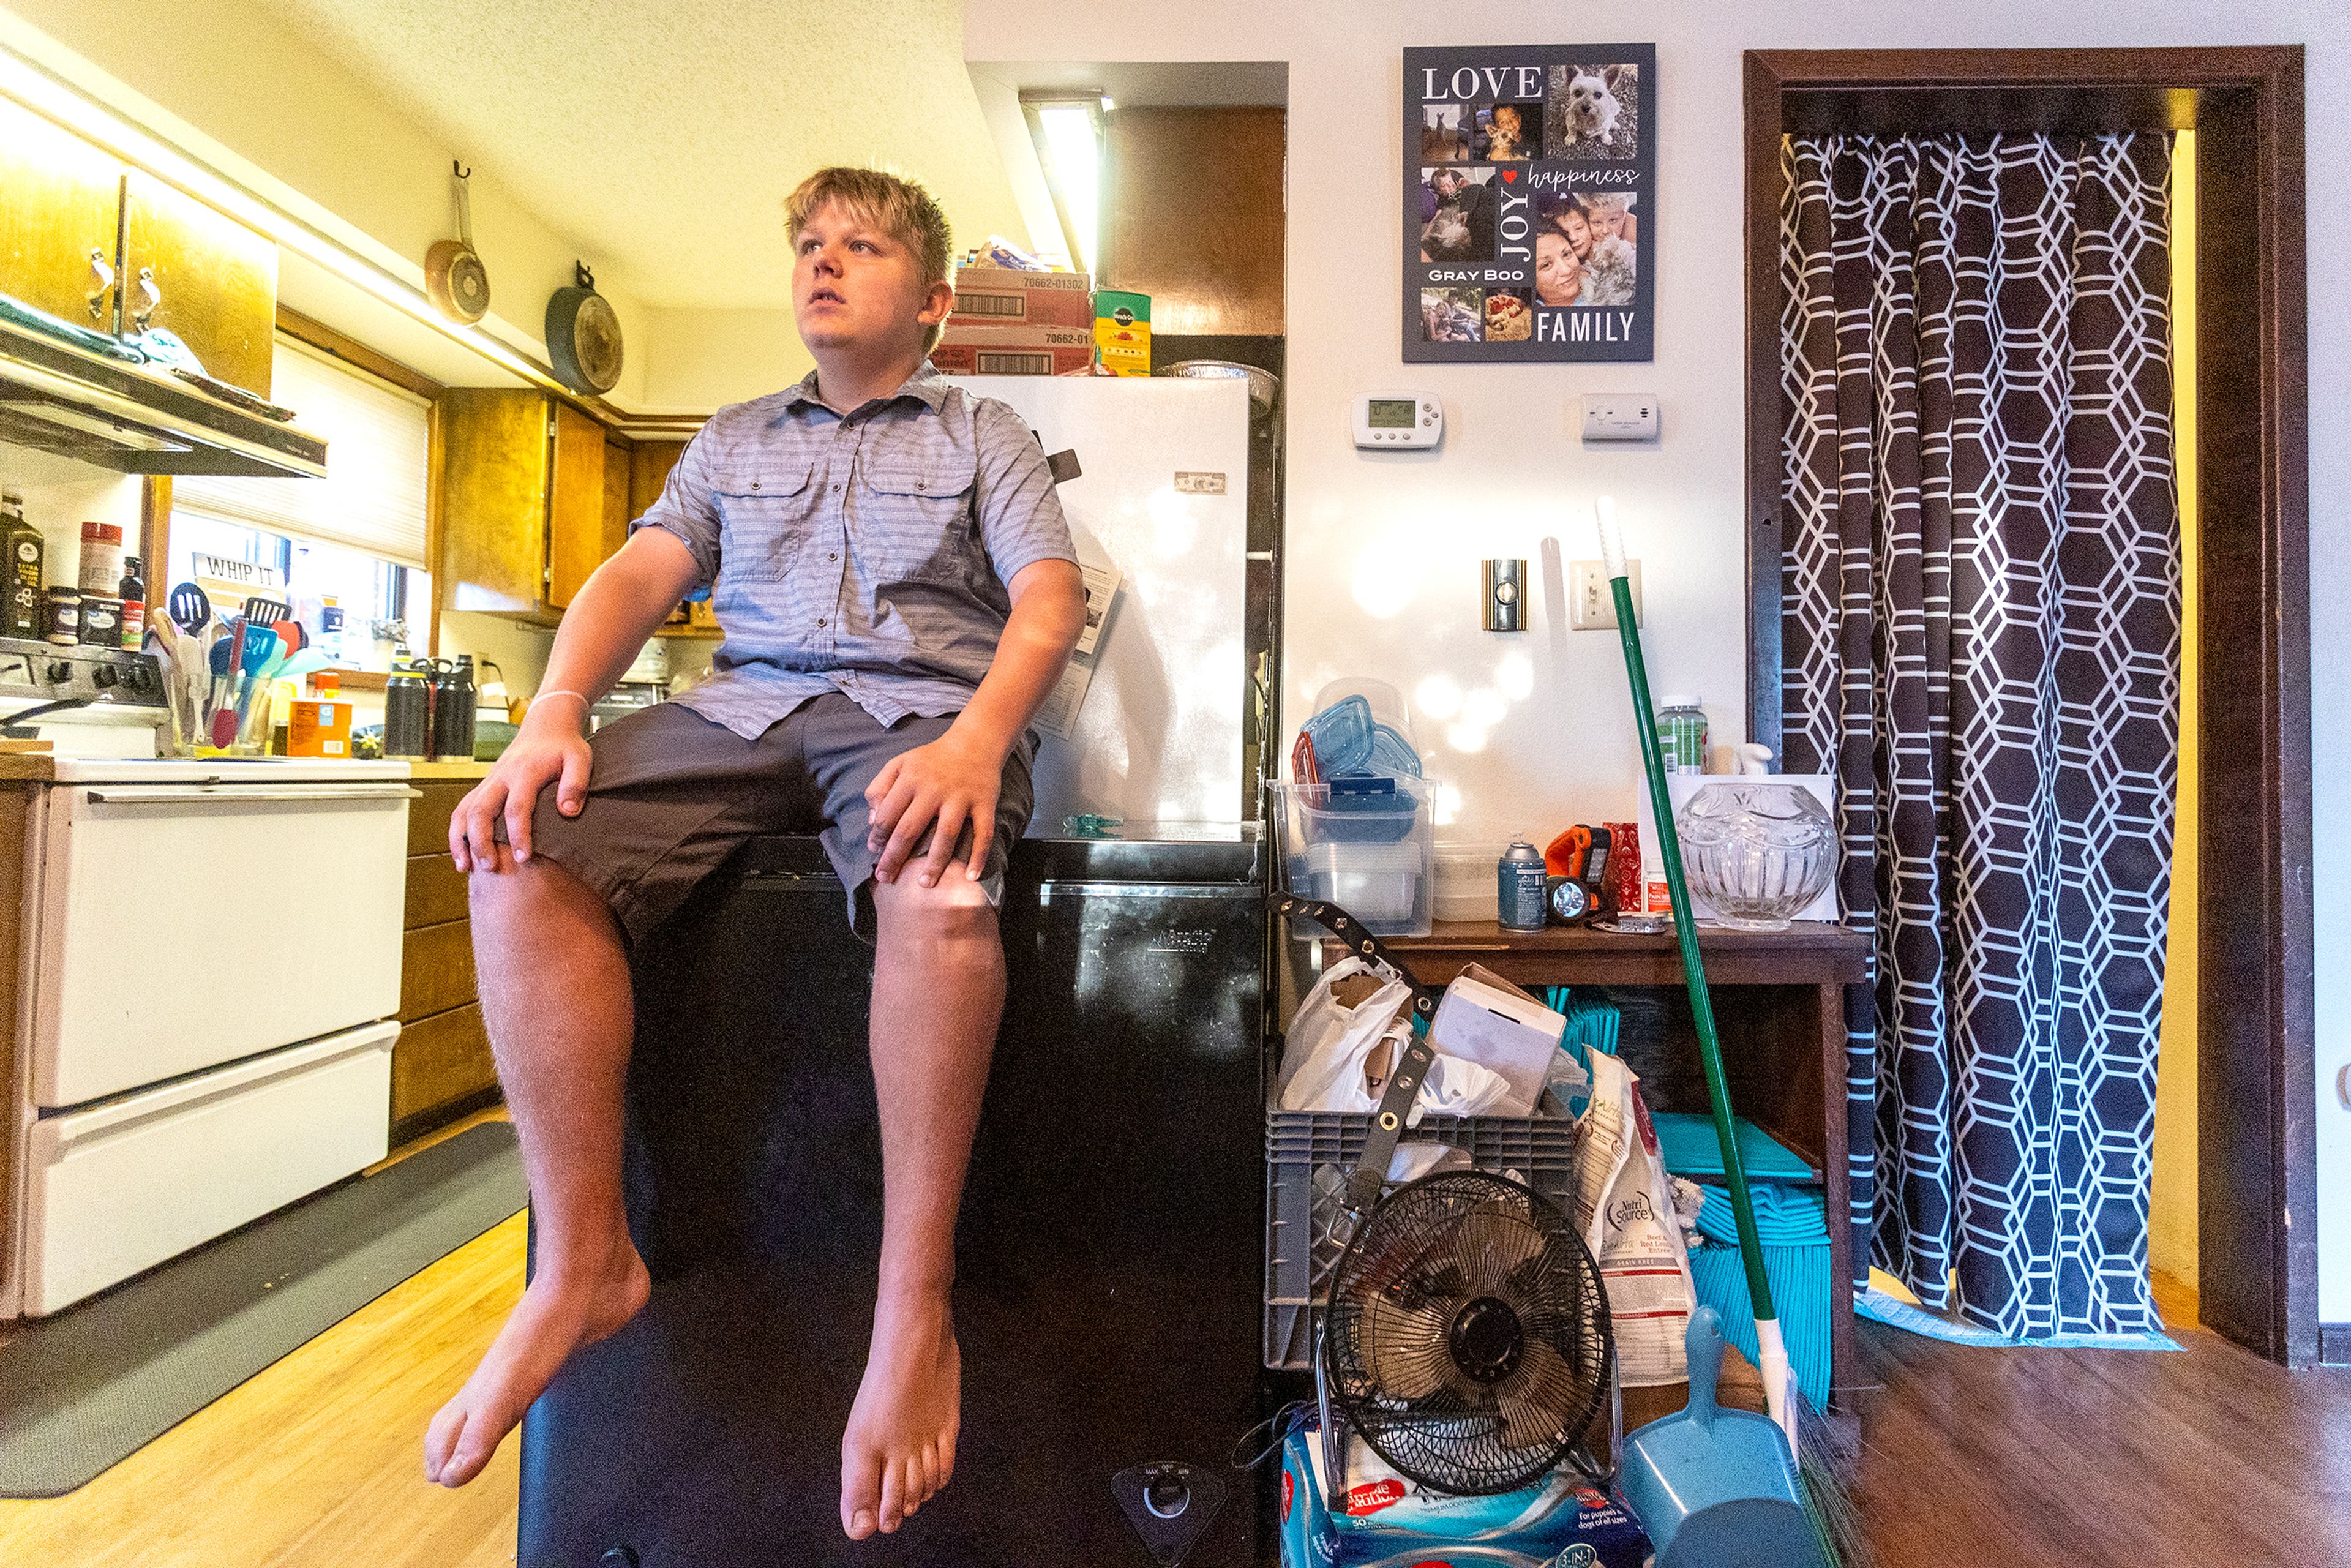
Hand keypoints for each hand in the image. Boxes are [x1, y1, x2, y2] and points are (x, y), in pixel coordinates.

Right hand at [450, 700, 591, 873]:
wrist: (545, 728)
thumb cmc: (565, 748)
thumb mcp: (580, 759)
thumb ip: (576, 783)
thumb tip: (568, 812)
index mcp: (525, 771)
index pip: (517, 807)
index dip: (518, 834)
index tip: (523, 858)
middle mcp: (501, 777)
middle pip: (481, 810)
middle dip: (481, 840)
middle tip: (491, 868)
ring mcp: (489, 782)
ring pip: (465, 811)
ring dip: (462, 839)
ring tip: (466, 868)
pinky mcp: (483, 787)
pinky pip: (462, 810)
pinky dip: (457, 833)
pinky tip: (462, 857)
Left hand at [863, 727, 1005, 888]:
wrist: (974, 743)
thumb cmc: (932, 758)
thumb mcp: (899, 763)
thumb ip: (879, 787)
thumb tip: (871, 821)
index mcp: (910, 779)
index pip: (887, 814)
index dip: (877, 837)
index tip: (874, 853)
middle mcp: (934, 789)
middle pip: (910, 829)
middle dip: (895, 858)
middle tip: (887, 879)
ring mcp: (961, 798)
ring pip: (946, 835)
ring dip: (934, 863)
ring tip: (925, 884)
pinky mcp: (984, 803)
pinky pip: (983, 833)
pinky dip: (979, 856)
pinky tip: (971, 877)